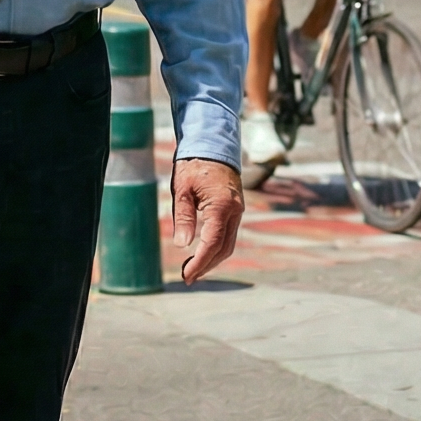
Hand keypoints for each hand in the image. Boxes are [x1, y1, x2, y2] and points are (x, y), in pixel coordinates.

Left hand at [171, 157, 243, 283]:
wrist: (213, 144)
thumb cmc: (194, 164)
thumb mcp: (182, 189)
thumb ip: (184, 217)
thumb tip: (182, 245)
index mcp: (222, 206)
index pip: (212, 243)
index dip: (200, 262)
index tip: (187, 275)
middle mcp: (235, 211)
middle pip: (223, 248)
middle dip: (206, 265)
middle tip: (187, 276)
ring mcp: (238, 211)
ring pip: (228, 243)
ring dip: (212, 259)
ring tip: (193, 268)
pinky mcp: (236, 209)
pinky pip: (229, 234)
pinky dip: (217, 247)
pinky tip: (203, 251)